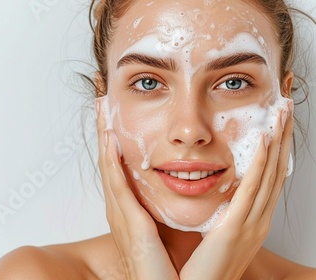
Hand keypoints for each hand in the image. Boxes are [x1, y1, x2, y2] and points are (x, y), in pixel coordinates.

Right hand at [96, 97, 178, 279]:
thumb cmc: (165, 265)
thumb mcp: (162, 228)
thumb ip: (163, 206)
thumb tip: (181, 184)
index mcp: (127, 209)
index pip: (118, 165)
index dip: (113, 139)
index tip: (114, 114)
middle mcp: (118, 208)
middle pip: (107, 160)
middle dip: (103, 129)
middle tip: (100, 100)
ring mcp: (119, 214)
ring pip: (108, 165)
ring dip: (104, 135)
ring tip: (102, 109)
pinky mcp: (128, 221)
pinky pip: (116, 185)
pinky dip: (111, 161)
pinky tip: (110, 141)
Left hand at [179, 103, 293, 279]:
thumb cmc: (205, 267)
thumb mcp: (219, 234)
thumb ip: (223, 213)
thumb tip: (220, 192)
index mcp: (253, 218)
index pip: (269, 175)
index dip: (276, 147)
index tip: (276, 121)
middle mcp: (259, 218)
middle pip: (277, 169)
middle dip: (283, 135)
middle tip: (287, 104)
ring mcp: (252, 222)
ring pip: (270, 173)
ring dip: (277, 140)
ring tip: (281, 111)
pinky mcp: (237, 227)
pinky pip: (252, 190)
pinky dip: (260, 164)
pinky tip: (264, 141)